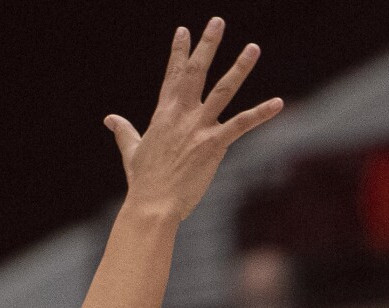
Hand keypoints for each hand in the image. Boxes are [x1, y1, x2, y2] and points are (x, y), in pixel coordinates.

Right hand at [106, 18, 282, 223]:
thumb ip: (124, 131)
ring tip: (253, 47)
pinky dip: (261, 114)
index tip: (184, 31)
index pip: (172, 75)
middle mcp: (182, 115)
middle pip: (196, 71)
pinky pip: (241, 125)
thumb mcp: (131, 151)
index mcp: (163, 114)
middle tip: (218, 21)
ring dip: (239, 67)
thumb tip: (110, 119)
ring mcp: (199, 128)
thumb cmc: (143, 182)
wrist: (152, 204)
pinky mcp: (214, 145)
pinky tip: (278, 103)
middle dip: (207, 44)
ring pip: (223, 90)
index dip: (179, 51)